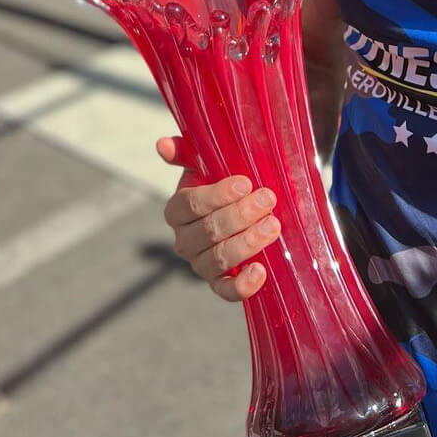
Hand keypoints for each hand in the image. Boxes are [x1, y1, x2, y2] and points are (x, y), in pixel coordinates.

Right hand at [157, 135, 281, 300]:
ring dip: (247, 243)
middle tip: (268, 199)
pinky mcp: (219, 284)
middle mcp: (184, 241)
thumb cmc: (224, 183)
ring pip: (218, 259)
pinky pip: (226, 292)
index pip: (191, 205)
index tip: (245, 183)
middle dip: (240, 215)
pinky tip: (261, 271)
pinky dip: (242, 286)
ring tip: (273, 226)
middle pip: (208, 232)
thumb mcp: (206, 164)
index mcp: (177, 210)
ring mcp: (201, 265)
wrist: (246, 212)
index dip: (217, 195)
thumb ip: (186, 152)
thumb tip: (163, 145)